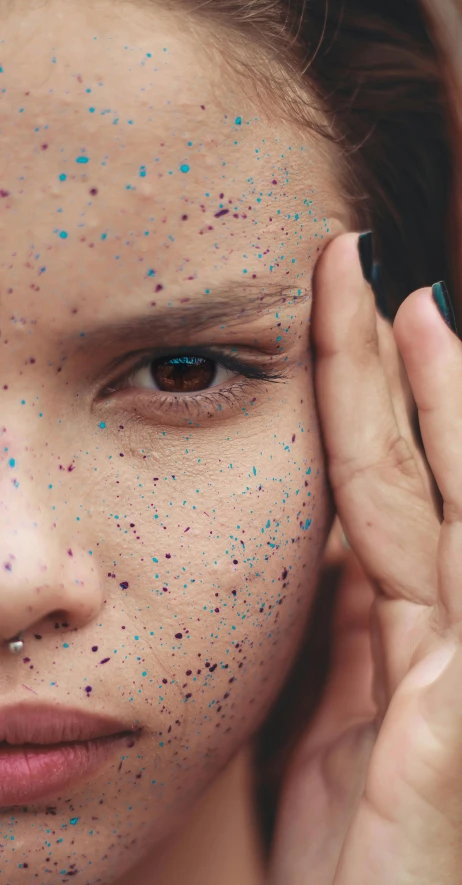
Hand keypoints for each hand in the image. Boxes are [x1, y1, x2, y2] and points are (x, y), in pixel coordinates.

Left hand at [269, 232, 461, 883]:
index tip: (341, 324)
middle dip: (391, 375)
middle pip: (414, 484)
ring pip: (446, 511)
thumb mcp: (333, 739)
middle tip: (362, 271)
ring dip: (431, 404)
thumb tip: (339, 544)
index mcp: (411, 652)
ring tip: (404, 306)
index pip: (385, 501)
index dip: (366, 409)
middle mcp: (451, 647)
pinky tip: (440, 381)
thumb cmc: (349, 874)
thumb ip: (351, 639)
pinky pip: (459, 571)